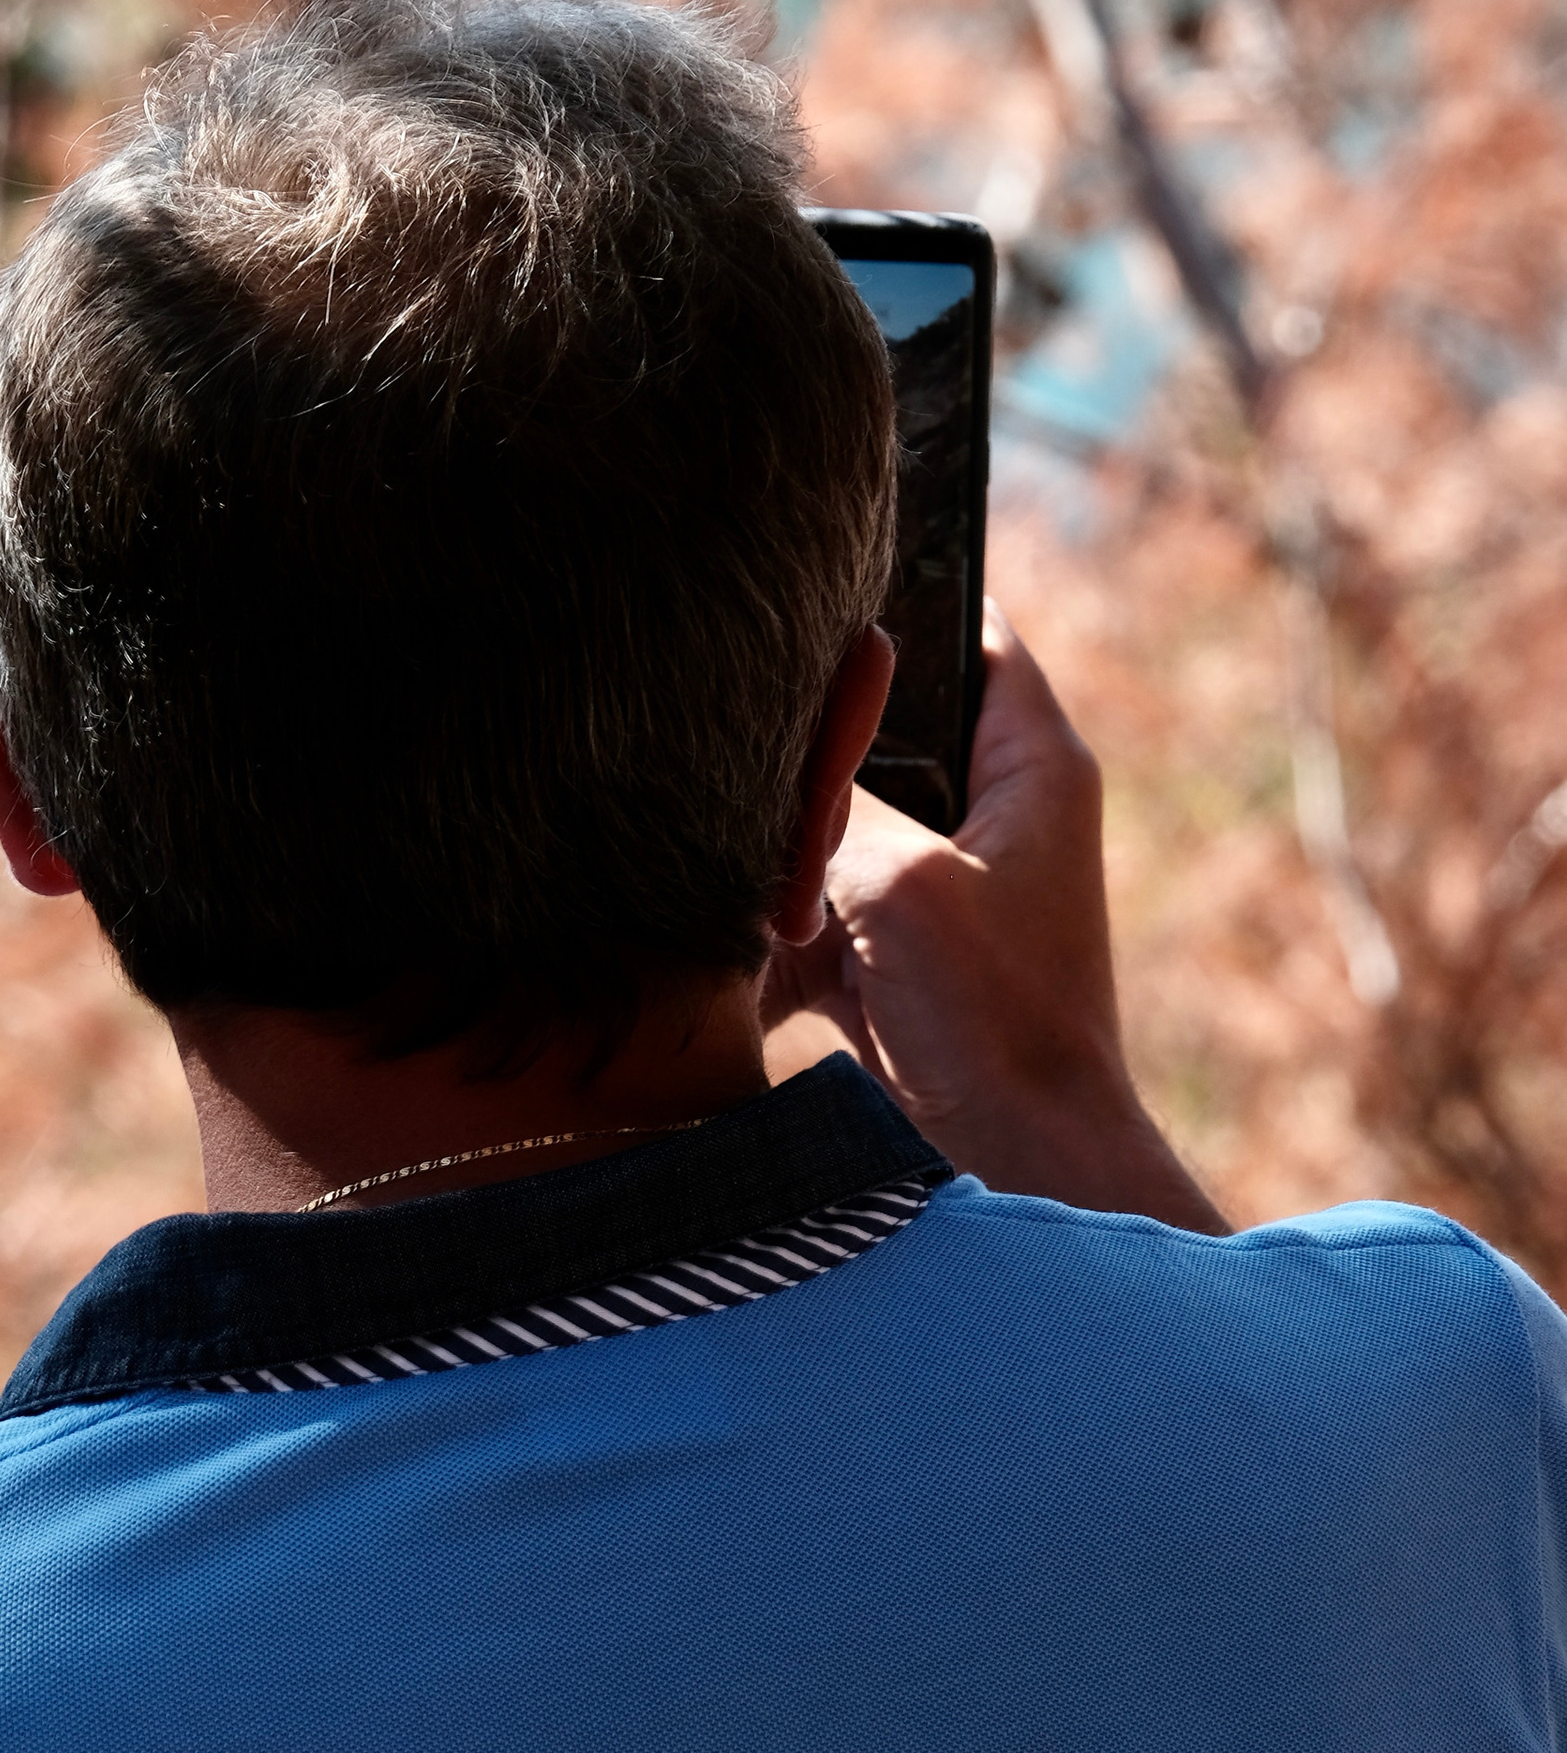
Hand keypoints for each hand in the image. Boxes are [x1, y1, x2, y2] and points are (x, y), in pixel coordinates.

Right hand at [764, 609, 1225, 1231]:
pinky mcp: (891, 963)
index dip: (905, 602)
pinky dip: (766, 947)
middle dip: (804, 755)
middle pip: (878, 738)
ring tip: (725, 866)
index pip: (973, 635)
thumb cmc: (998, 1018)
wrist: (1017, 1164)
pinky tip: (721, 961)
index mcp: (1032, 767)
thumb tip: (759, 765)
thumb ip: (829, 806)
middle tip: (729, 736)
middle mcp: (990, 817)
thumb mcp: (902, 884)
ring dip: (775, 862)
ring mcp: (936, 893)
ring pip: (828, 831)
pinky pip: (806, 924)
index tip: (815, 587)